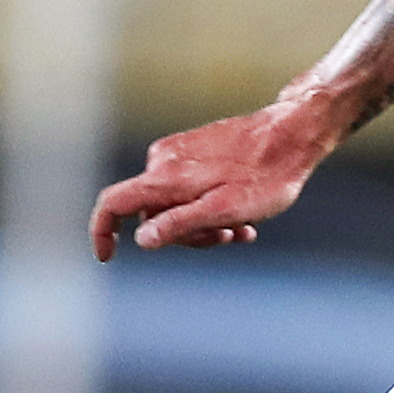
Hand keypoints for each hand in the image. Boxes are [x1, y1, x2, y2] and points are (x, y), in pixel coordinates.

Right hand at [90, 102, 333, 256]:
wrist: (292, 135)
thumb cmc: (264, 178)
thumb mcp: (223, 211)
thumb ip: (179, 225)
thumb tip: (141, 240)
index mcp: (164, 177)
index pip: (112, 203)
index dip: (101, 232)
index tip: (107, 257)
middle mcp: (163, 160)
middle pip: (151, 213)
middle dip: (184, 235)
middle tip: (227, 238)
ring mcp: (179, 153)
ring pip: (175, 204)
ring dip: (203, 224)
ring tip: (242, 229)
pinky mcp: (196, 151)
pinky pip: (190, 190)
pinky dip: (210, 208)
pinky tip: (244, 218)